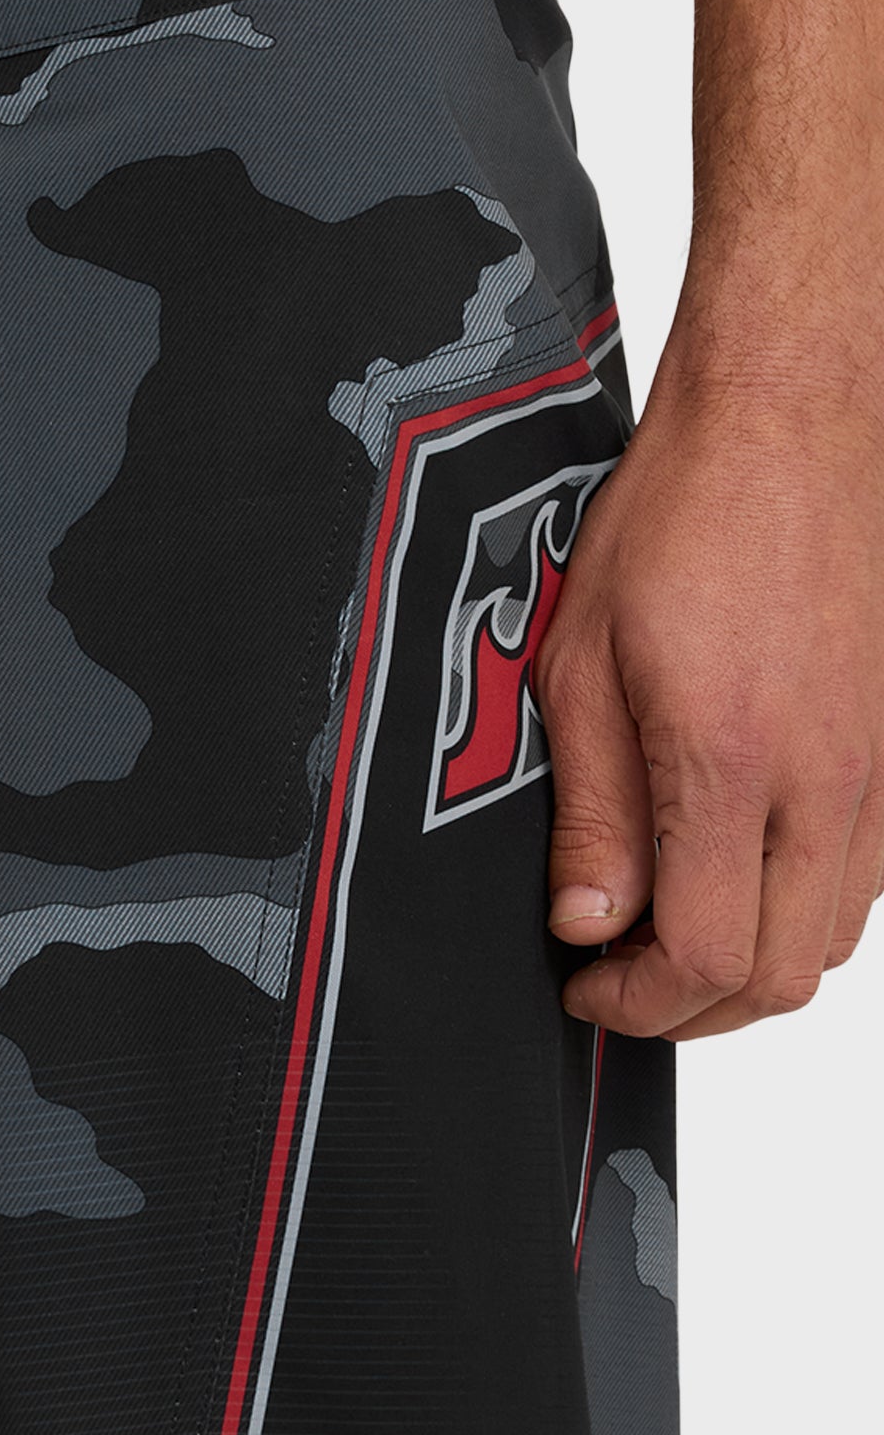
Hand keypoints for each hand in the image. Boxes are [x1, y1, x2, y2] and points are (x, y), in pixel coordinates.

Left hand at [536, 364, 883, 1038]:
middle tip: (617, 980)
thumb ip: (589, 810)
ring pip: (829, 942)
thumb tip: (587, 924)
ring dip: (746, 967)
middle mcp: (826, 782)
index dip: (634, 1004)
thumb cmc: (683, 519)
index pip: (704, 956)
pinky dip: (798, 913)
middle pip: (777, 976)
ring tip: (666, 936)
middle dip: (687, 1009)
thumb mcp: (580, 665)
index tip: (584, 988)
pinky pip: (863, 885)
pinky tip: (733, 879)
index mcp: (732, 763)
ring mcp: (876, 771)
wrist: (789, 425)